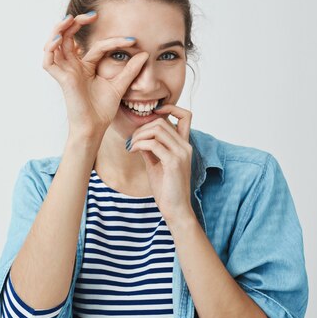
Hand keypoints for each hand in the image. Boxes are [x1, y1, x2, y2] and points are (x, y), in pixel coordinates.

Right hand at [42, 12, 148, 136]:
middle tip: (91, 15)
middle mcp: (73, 67)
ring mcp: (66, 72)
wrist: (96, 127)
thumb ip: (131, 70)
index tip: (132, 40)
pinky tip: (59, 38)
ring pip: (55, 44)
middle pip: (69, 38)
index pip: (97, 46)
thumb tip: (145, 53)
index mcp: (86, 67)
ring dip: (59, 29)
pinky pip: (48, 61)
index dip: (114, 41)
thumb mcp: (120, 85)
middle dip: (76, 23)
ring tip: (69, 18)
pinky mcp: (61, 79)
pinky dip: (50, 48)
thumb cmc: (103, 110)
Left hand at [127, 103, 193, 220]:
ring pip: (157, 129)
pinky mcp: (173, 162)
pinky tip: (132, 151)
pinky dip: (138, 144)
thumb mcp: (156, 163)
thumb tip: (138, 137)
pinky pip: (153, 143)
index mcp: (184, 145)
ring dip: (138, 135)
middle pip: (162, 121)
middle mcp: (185, 146)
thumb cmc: (166, 188)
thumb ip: (151, 148)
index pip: (185, 115)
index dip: (169, 108)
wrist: (175, 209)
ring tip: (131, 146)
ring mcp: (181, 153)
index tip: (152, 115)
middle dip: (142, 127)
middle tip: (131, 140)